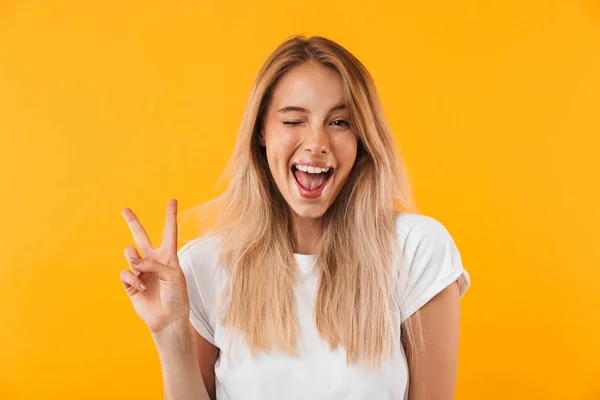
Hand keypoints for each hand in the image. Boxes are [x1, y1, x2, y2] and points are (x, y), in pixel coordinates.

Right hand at [120, 199, 189, 334]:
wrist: (169, 319)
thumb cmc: (177, 296)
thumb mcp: (173, 275)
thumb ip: (155, 263)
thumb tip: (135, 261)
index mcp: (168, 256)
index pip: (170, 232)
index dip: (170, 216)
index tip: (173, 200)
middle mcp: (153, 261)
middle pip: (141, 236)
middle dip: (133, 222)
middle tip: (124, 209)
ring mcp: (141, 271)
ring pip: (130, 254)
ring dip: (135, 261)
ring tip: (143, 273)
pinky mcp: (131, 283)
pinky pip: (126, 272)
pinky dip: (133, 278)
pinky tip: (142, 286)